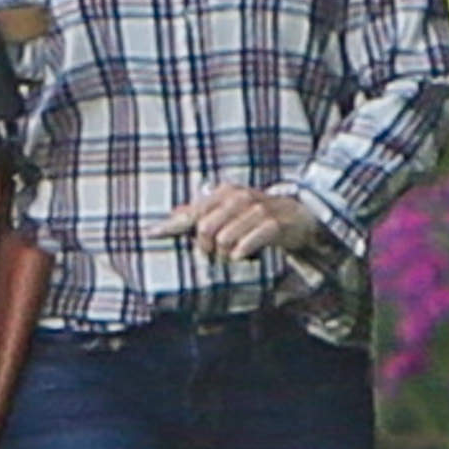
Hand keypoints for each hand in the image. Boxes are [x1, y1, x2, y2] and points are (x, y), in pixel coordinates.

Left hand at [153, 186, 320, 261]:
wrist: (298, 215)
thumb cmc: (257, 214)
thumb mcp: (228, 208)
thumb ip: (200, 213)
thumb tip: (170, 218)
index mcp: (224, 192)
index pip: (192, 212)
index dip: (170, 225)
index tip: (150, 233)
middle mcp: (238, 197)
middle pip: (205, 229)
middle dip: (206, 248)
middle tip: (214, 254)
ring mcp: (257, 209)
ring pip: (224, 239)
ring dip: (224, 254)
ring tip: (231, 255)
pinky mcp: (273, 224)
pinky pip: (246, 244)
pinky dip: (240, 254)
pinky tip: (242, 256)